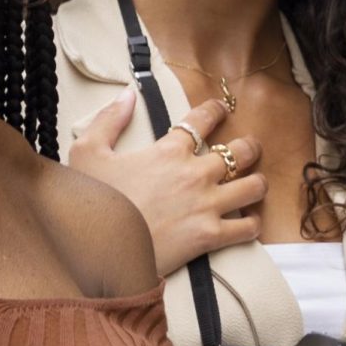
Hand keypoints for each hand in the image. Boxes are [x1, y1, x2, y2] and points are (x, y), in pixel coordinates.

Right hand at [68, 91, 265, 275]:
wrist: (100, 249)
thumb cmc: (93, 201)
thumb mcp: (87, 152)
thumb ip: (108, 120)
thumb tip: (127, 95)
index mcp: (169, 150)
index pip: (203, 119)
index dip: (216, 110)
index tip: (221, 108)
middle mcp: (195, 173)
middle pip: (241, 151)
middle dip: (250, 147)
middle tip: (250, 147)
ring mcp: (206, 205)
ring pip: (253, 186)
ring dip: (257, 182)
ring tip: (255, 182)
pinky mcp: (210, 236)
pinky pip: (247, 227)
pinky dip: (252, 224)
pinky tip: (249, 221)